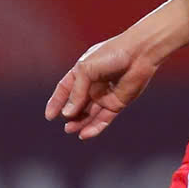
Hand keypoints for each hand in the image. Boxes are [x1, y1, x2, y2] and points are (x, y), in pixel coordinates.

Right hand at [47, 35, 164, 138]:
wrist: (139, 53)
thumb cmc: (111, 55)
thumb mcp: (86, 70)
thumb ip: (76, 92)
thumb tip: (67, 114)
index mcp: (82, 73)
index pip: (65, 90)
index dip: (56, 102)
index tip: (49, 116)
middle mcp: (92, 85)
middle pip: (77, 104)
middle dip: (70, 115)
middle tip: (65, 125)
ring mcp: (105, 95)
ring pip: (90, 114)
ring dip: (80, 123)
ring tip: (71, 130)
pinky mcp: (118, 103)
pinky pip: (104, 118)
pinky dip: (95, 127)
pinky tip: (86, 134)